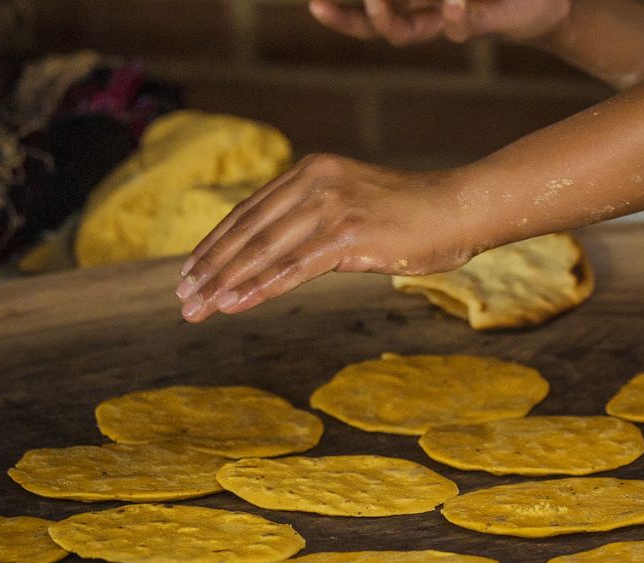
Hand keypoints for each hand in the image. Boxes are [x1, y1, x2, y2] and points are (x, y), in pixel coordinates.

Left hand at [175, 155, 475, 321]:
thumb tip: (279, 257)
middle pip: (248, 231)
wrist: (460, 210)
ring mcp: (332, 206)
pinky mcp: (349, 234)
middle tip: (183, 299)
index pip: (248, 212)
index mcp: (311, 172)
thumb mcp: (353, 208)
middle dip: (211, 268)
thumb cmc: (413, 217)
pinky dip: (262, 287)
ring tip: (200, 308)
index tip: (190, 273)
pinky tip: (237, 304)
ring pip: (265, 250)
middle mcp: (315, 182)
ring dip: (227, 282)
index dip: (215, 245)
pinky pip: (295, 267)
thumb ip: (315, 223)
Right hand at [307, 0, 570, 44]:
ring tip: (377, 1)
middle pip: (379, 26)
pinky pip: (459, 26)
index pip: (366, 16)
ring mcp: (450, 20)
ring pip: (410, 32)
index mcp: (413, 2)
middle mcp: (425, 14)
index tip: (315, 6)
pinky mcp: (482, 23)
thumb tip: (402, 0)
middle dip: (356, 18)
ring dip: (389, 18)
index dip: (341, 15)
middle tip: (340, 5)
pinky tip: (452, 3)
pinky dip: (452, 14)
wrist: (544, 2)